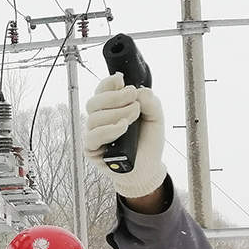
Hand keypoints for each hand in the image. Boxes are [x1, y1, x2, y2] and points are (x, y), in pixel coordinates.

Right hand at [83, 73, 166, 198]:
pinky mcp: (92, 151)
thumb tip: (140, 91)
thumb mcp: (156, 118)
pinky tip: (122, 128)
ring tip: (133, 118)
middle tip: (133, 99)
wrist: (148, 168)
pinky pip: (93, 137)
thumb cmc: (148, 142)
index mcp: (111, 108)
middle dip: (114, 98)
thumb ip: (151, 102)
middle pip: (94, 102)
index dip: (108, 84)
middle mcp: (100, 120)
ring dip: (115, 114)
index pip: (101, 91)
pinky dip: (108, 130)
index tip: (121, 80)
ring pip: (93, 119)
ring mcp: (95, 135)